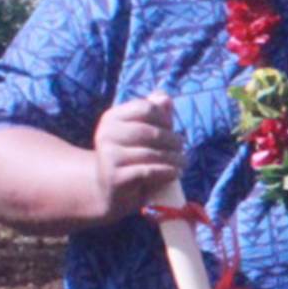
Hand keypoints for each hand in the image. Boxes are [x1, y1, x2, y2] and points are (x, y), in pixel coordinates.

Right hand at [93, 93, 184, 222]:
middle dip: (173, 141)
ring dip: (175, 159)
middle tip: (180, 150)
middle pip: (152, 132)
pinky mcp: (115, 177)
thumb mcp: (142, 134)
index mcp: (112, 118)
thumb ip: (154, 115)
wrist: (111, 191)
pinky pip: (149, 171)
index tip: (171, 129)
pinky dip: (167, 172)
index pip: (146, 108)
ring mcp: (108, 156)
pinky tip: (175, 173)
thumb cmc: (131, 158)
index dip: (165, 118)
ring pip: (152, 154)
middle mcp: (106, 134)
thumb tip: (165, 97)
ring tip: (181, 163)